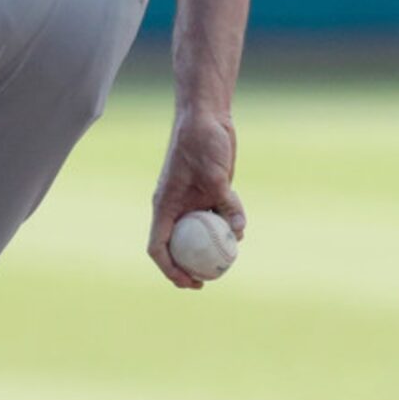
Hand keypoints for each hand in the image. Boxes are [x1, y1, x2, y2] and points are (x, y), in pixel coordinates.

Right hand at [148, 108, 245, 289]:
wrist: (207, 117)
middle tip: (207, 282)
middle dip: (190, 267)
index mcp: (165, 205)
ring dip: (212, 247)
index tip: (188, 282)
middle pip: (177, 245)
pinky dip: (227, 224)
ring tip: (228, 260)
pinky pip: (216, 216)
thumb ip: (226, 203)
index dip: (169, 269)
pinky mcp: (209, 192)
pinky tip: (239, 229)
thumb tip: (238, 232)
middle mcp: (175, 206)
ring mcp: (192, 200)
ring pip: (199, 233)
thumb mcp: (214, 174)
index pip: (158, 246)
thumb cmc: (201, 142)